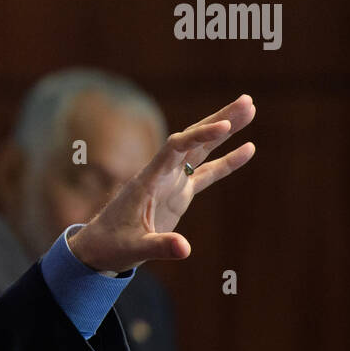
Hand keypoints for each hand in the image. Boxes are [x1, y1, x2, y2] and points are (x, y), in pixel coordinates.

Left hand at [68, 94, 255, 272]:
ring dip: (224, 130)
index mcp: (148, 180)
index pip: (175, 148)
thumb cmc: (112, 245)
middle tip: (246, 101)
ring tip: (249, 109)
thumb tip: (185, 249)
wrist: (100, 247)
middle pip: (192, 140)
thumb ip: (159, 247)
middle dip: (218, 121)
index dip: (198, 136)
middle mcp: (162, 174)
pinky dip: (227, 161)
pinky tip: (248, 148)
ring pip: (202, 150)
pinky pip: (207, 173)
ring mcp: (172, 182)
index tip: (223, 126)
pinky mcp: (179, 194)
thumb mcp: (134, 249)